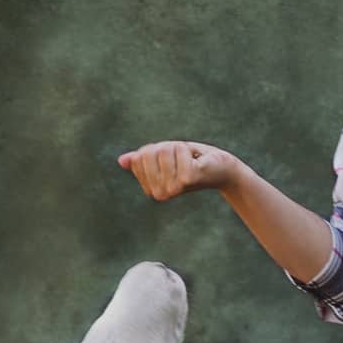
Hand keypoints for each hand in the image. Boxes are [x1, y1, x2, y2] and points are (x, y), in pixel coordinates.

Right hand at [117, 141, 242, 200]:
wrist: (221, 168)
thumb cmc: (193, 162)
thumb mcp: (165, 158)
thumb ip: (144, 160)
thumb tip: (121, 160)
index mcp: (151, 189)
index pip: (139, 157)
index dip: (157, 150)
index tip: (173, 160)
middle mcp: (160, 193)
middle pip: (149, 153)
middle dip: (168, 148)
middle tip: (184, 158)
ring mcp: (173, 188)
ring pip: (163, 150)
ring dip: (179, 149)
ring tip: (190, 160)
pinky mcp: (186, 179)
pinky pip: (177, 150)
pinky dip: (187, 149)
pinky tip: (196, 160)